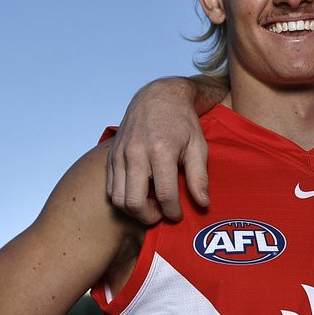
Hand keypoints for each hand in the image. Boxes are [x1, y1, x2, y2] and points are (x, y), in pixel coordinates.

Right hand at [106, 77, 213, 223]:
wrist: (158, 97)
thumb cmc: (182, 122)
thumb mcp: (199, 146)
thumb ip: (199, 177)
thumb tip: (203, 203)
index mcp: (161, 150)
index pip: (165, 195)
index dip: (173, 212)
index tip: (179, 214)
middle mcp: (136, 153)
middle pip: (135, 202)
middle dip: (150, 217)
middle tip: (162, 214)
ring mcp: (120, 155)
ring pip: (119, 199)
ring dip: (134, 211)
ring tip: (151, 205)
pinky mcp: (111, 156)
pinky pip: (110, 189)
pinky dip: (123, 199)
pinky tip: (140, 194)